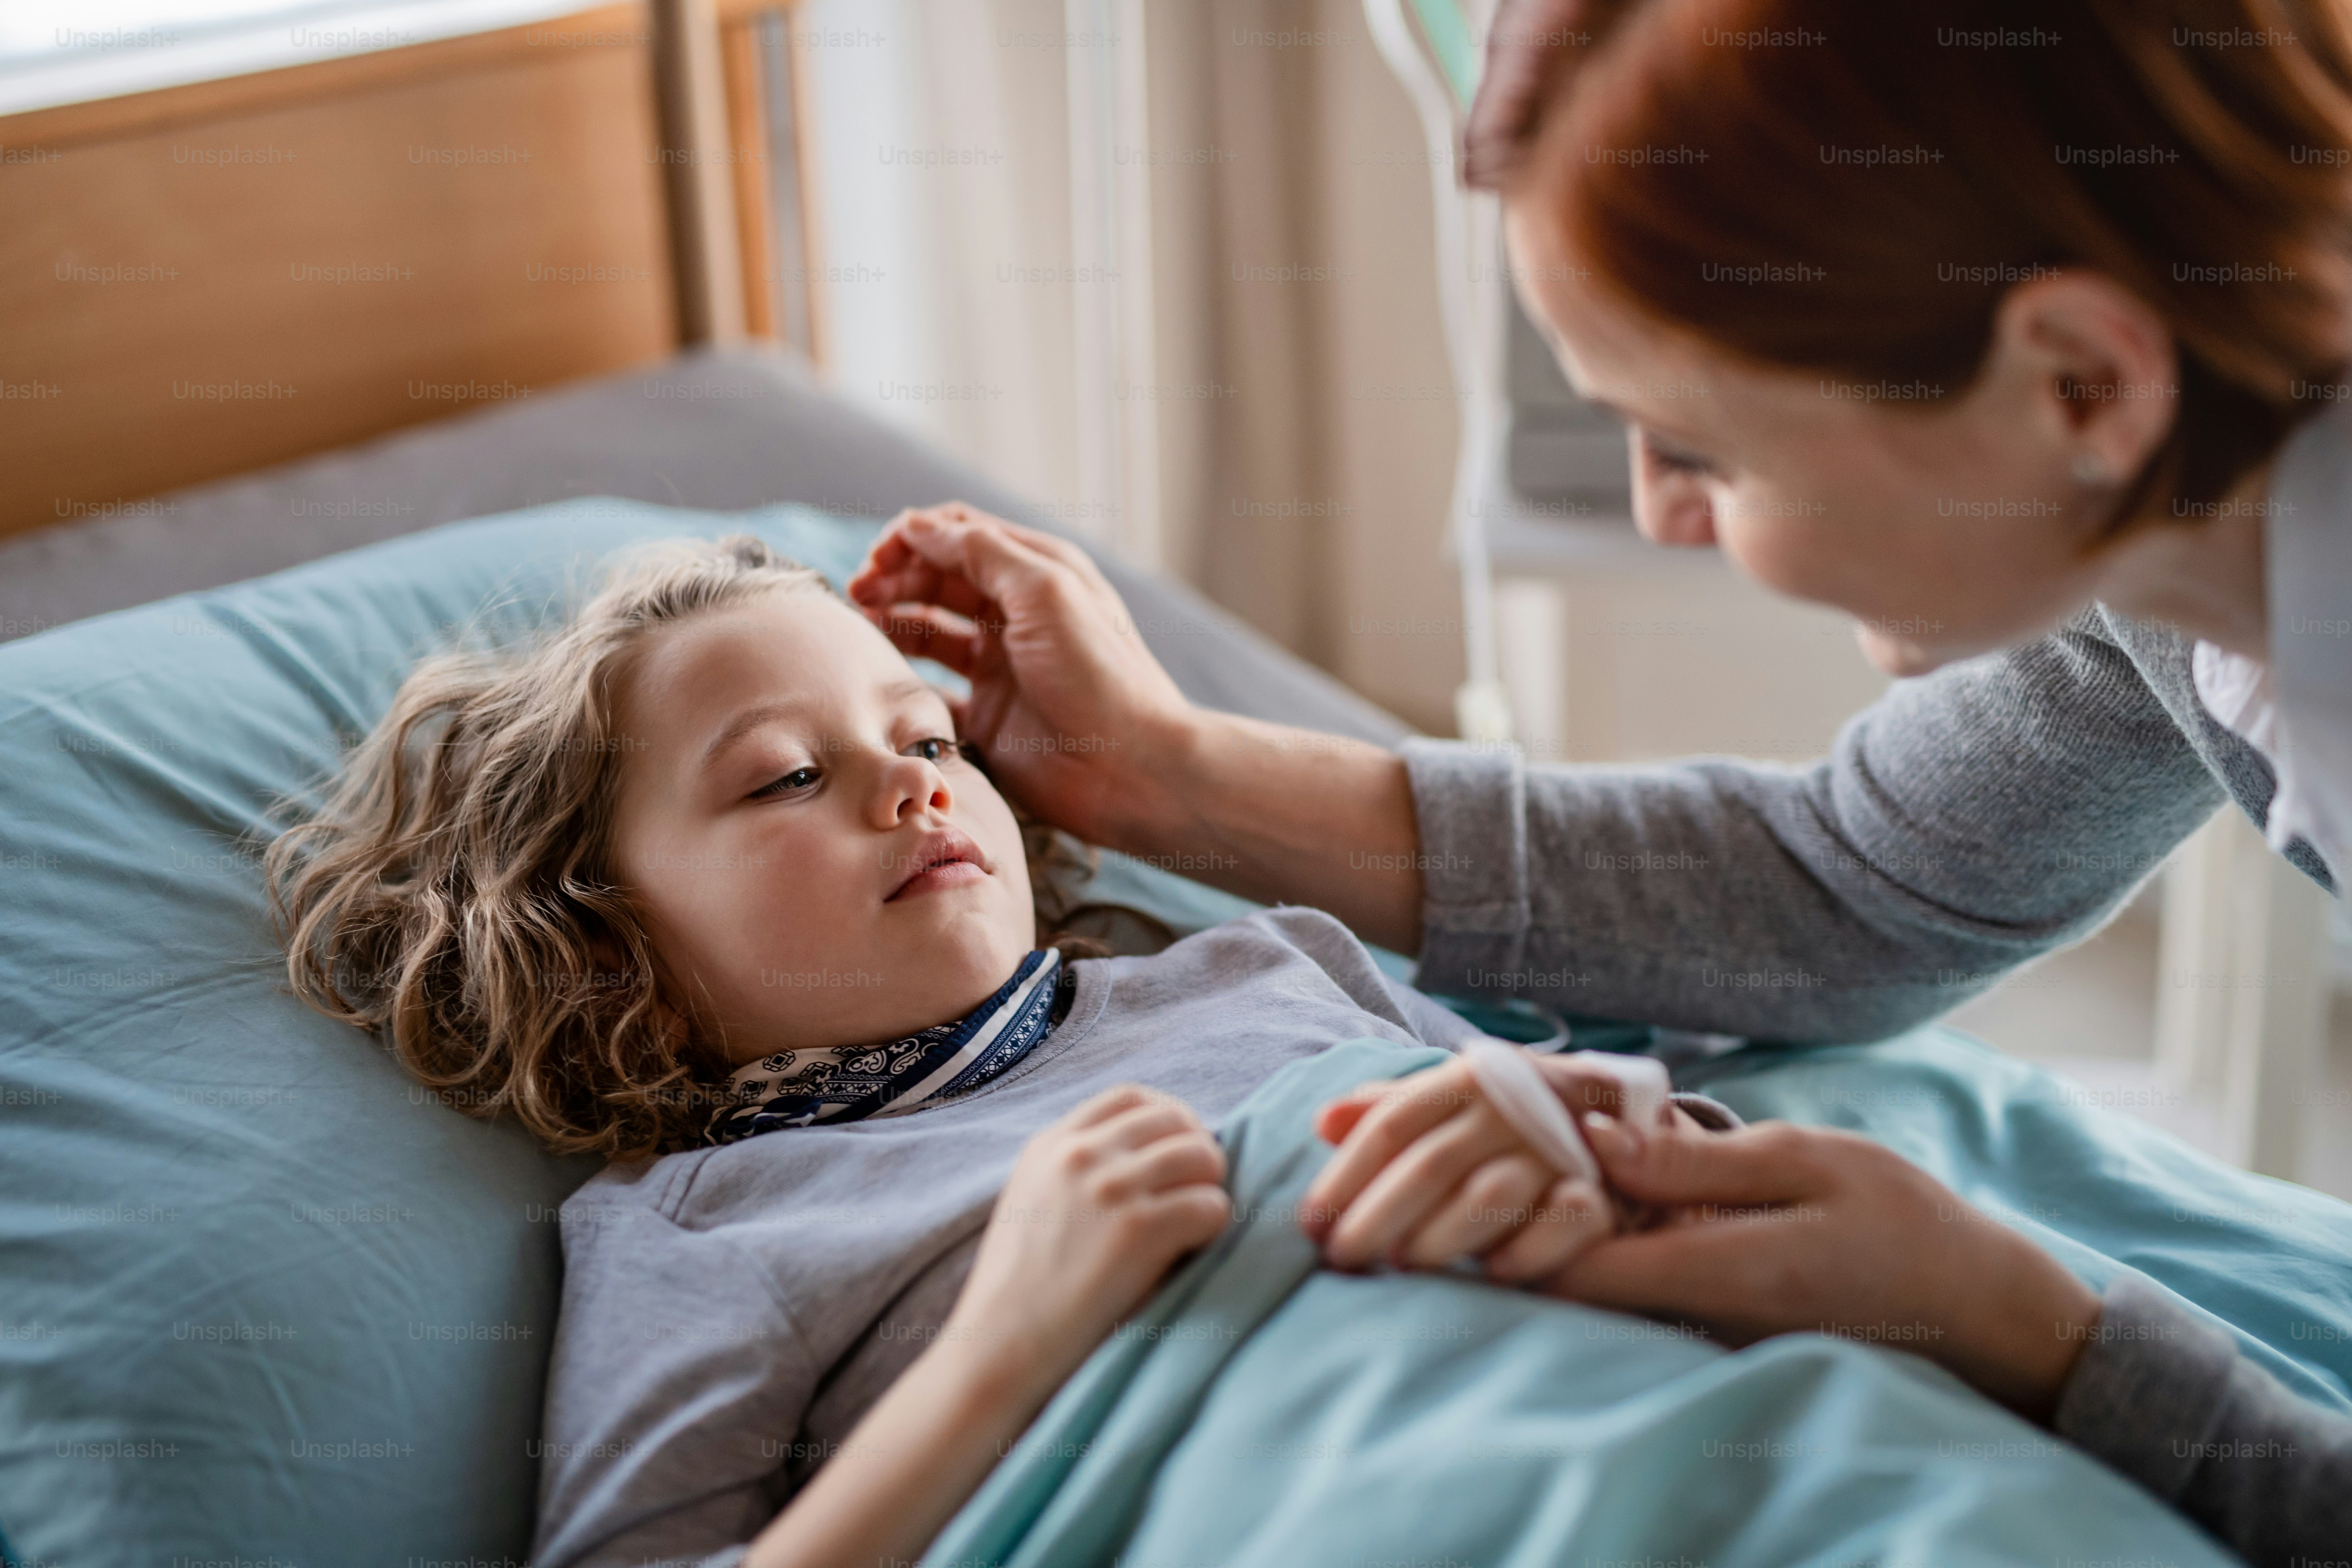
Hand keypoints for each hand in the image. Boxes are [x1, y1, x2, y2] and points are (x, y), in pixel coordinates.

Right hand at [846, 503, 1196, 845]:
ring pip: (930, 630)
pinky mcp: (988, 717)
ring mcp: (1000, 667)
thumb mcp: (1044, 590)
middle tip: (858, 593)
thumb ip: (980, 551)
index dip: (913, 538)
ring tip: (862, 625)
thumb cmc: (1099, 674)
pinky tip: (883, 674)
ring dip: (893, 620)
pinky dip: (906, 678)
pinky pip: (934, 691)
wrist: (1131, 768)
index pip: (961, 534)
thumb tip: (918, 526)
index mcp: (1037, 573)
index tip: (877, 559)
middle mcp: (1016, 615)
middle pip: (939, 578)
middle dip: (895, 576)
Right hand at [945, 1085, 1230, 1401]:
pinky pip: (1210, 1206)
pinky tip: (1196, 1247)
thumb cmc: (1019, 1288)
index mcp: (1051, 1144)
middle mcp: (1081, 1154)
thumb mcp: (1032, 1200)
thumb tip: (1150, 1157)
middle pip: (1174, 1120)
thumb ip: (1077, 1169)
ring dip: (1211, 1187)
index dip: (1169, 1117)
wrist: (1000, 1345)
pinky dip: (1214, 1226)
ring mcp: (1110, 1188)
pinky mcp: (1139, 1229)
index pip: (1130, 1096)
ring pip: (1201, 1157)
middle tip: (1202, 1187)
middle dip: (1198, 1150)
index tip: (1180, 1146)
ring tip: (1200, 1220)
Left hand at [1300, 1055, 1686, 1281]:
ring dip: (1442, 1233)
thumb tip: (1322, 1122)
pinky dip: (1530, 1249)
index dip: (1346, 1176)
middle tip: (1341, 1259)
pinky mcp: (1603, 1189)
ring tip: (1403, 1266)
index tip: (1309, 1223)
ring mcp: (1558, 1147)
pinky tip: (1493, 1276)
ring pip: (1491, 1191)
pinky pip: (1567, 1220)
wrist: (1616, 1111)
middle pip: (1431, 1163)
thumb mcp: (1452, 1099)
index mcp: (1467, 1080)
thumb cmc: (1507, 1115)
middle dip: (1378, 1214)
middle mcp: (1510, 1108)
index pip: (1393, 1126)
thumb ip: (1389, 1109)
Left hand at [1553, 1113, 2103, 1419]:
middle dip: (1543, 1212)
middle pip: (1573, 1277)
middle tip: (1548, 1137)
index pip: (1572, 1268)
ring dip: (1584, 1217)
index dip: (1527, 1212)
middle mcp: (1696, 1317)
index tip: (1522, 1150)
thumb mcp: (1807, 1161)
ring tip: (1595, 1145)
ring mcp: (1704, 1331)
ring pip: (1605, 1279)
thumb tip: (1596, 1140)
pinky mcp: (1718, 1329)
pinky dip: (1627, 1233)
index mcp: (1717, 1273)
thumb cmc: (1902, 1221)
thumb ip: (1696, 1163)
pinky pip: (1644, 1284)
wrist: (1974, 1306)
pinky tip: (1643, 1182)